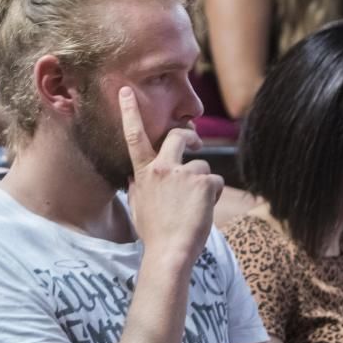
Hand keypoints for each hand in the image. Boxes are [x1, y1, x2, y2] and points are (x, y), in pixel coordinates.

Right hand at [120, 87, 222, 270]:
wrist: (169, 252)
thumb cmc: (153, 234)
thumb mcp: (137, 207)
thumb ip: (138, 187)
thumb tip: (137, 178)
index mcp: (144, 173)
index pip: (135, 137)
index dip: (130, 112)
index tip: (126, 90)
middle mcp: (162, 168)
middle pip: (179, 136)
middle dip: (189, 136)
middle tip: (195, 143)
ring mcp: (184, 173)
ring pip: (202, 167)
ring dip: (204, 184)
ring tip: (196, 207)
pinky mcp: (204, 182)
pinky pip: (216, 182)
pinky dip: (214, 196)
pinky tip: (205, 211)